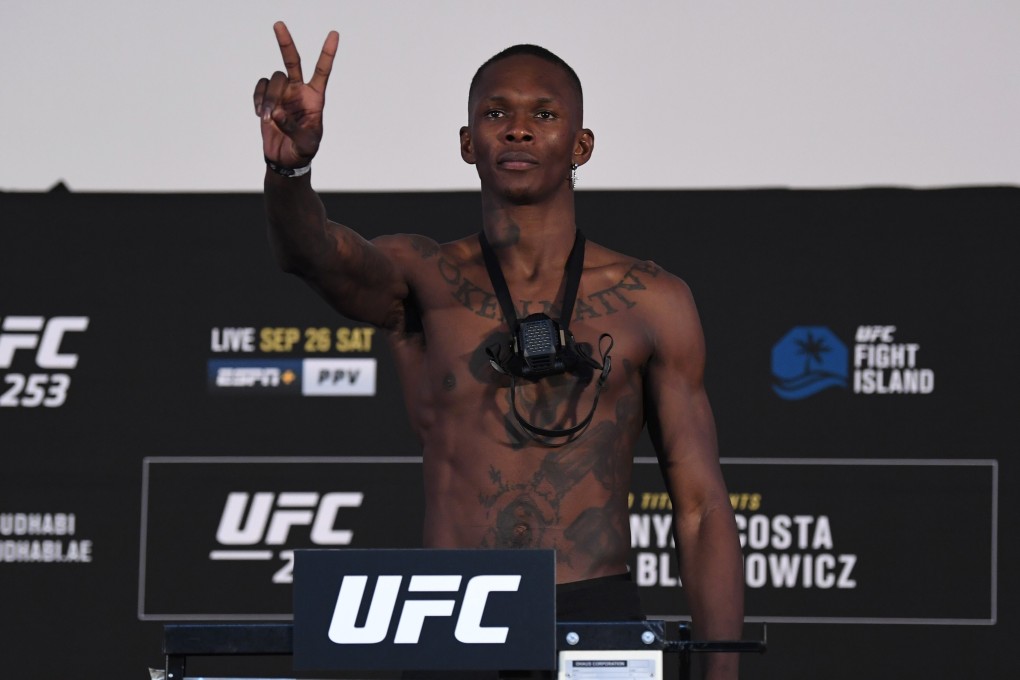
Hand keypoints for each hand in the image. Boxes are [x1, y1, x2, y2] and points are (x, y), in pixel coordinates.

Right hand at [254, 22, 338, 167]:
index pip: (323, 71)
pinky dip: (258, 99)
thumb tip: (276, 113)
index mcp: (315, 97)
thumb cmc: (303, 150)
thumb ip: (293, 127)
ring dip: (268, 98)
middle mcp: (299, 90)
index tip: (334, 34)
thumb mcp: (305, 143)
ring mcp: (282, 93)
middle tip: (278, 24)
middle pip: (292, 61)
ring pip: (273, 80)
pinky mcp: (267, 99)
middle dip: (285, 43)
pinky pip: (260, 88)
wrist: (285, 159)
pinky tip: (260, 115)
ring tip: (267, 118)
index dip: (328, 53)